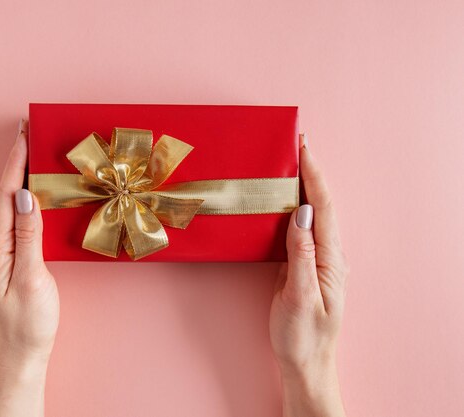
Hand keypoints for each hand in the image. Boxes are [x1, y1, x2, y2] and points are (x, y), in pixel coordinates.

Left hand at [0, 119, 58, 416]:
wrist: (23, 350)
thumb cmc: (30, 321)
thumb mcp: (32, 278)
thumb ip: (28, 235)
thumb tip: (26, 195)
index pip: (6, 195)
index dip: (15, 163)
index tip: (23, 135)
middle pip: (4, 194)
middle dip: (16, 162)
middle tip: (29, 133)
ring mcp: (0, 250)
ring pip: (10, 204)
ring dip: (20, 176)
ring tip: (33, 153)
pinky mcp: (10, 256)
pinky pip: (16, 218)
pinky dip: (25, 197)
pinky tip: (34, 191)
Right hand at [269, 134, 348, 416]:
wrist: (305, 362)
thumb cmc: (303, 335)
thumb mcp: (299, 296)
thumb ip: (301, 254)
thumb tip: (302, 214)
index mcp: (330, 260)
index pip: (324, 208)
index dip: (314, 176)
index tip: (303, 149)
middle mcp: (327, 254)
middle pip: (322, 205)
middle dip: (310, 172)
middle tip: (295, 144)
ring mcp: (316, 259)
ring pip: (312, 214)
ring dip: (302, 186)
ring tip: (288, 162)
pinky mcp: (303, 264)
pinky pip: (299, 228)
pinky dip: (292, 206)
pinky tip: (280, 199)